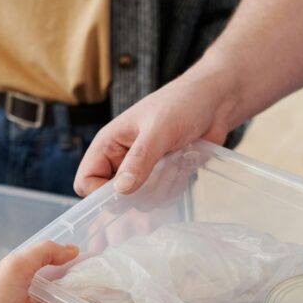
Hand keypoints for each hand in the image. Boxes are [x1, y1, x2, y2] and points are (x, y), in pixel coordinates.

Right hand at [74, 68, 237, 196]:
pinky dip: (173, 188)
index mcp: (109, 144)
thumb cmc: (183, 103)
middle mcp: (122, 160)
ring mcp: (143, 170)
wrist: (216, 101)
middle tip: (157, 181)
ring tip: (175, 164)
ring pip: (141, 202)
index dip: (99, 194)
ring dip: (161, 189)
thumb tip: (121, 190)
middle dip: (137, 197)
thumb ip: (140, 159)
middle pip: (114, 198)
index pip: (86, 181)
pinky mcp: (163, 177)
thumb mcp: (159, 130)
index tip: (125, 194)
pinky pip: (161, 198)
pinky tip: (183, 168)